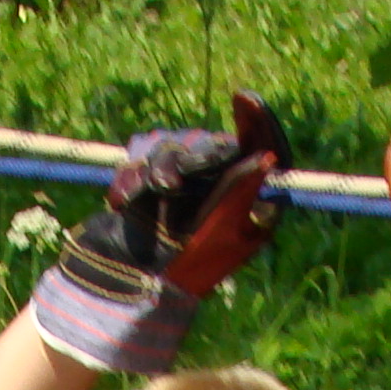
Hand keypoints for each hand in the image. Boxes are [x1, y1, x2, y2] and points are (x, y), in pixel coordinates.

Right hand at [33, 93, 288, 375]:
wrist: (121, 290)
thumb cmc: (179, 268)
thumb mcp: (217, 230)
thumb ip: (240, 189)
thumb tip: (270, 156)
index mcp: (248, 207)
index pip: (264, 150)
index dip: (258, 121)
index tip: (243, 99)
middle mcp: (219, 193)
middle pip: (214, 144)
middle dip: (190, 156)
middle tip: (170, 184)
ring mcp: (184, 189)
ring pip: (176, 145)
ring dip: (158, 166)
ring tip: (148, 195)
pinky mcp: (150, 186)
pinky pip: (143, 157)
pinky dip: (132, 177)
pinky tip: (123, 201)